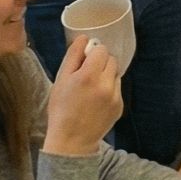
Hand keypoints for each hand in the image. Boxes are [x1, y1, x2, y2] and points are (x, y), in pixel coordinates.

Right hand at [44, 36, 123, 156]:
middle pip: (111, 59)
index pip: (101, 49)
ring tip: (91, 89)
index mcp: (89, 75)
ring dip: (106, 75)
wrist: (72, 142)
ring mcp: (115, 96)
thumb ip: (73, 56)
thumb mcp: (61, 80)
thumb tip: (84, 38)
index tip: (84, 61)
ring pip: (115, 73)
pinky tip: (96, 101)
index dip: (92, 53)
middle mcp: (106, 84)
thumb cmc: (61, 109)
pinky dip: (109, 90)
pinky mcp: (120, 106)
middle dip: (100, 62)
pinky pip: (117, 88)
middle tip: (87, 74)